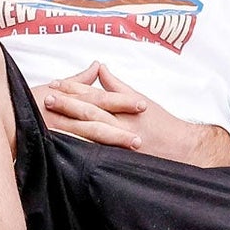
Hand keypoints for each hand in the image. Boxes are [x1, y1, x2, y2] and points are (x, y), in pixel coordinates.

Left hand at [35, 62, 229, 166]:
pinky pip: (96, 155)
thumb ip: (117, 85)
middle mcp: (121, 126)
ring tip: (50, 121)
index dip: (74, 89)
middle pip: (91, 113)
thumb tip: (100, 68)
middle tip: (46, 98)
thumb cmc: (161, 123)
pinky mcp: (118, 161)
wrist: (182, 150)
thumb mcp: (139, 100)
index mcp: (125, 109)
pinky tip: (64, 148)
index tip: (55, 83)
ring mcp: (118, 146)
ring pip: (91, 135)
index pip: (96, 96)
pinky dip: (81, 150)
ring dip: (70, 127)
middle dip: (68, 105)